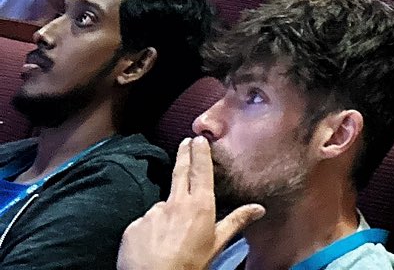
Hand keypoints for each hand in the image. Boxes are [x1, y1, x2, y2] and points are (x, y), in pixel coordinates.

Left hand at [118, 138, 263, 269]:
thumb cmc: (189, 265)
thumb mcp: (216, 244)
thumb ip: (236, 222)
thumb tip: (259, 208)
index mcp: (200, 205)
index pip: (201, 171)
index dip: (200, 153)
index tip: (198, 138)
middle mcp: (175, 203)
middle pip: (180, 173)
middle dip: (183, 155)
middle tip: (185, 142)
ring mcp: (152, 213)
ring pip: (162, 206)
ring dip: (166, 213)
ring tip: (168, 236)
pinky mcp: (134, 226)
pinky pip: (144, 223)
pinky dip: (149, 230)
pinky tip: (152, 245)